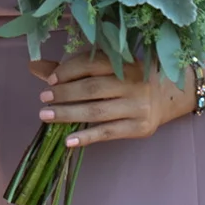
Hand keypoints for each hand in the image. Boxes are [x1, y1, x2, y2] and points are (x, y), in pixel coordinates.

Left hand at [34, 52, 189, 146]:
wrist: (170, 95)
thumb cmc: (129, 78)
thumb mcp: (107, 67)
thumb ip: (72, 68)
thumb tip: (34, 66)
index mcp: (124, 62)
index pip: (91, 64)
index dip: (68, 71)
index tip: (50, 80)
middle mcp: (133, 83)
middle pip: (91, 89)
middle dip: (64, 94)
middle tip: (43, 98)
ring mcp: (138, 106)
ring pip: (97, 112)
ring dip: (68, 114)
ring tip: (46, 116)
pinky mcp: (140, 127)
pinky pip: (108, 133)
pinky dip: (87, 137)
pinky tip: (68, 141)